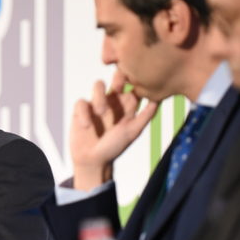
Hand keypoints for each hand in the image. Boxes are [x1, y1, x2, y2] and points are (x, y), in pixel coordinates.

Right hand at [70, 71, 159, 190]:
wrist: (94, 161)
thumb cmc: (114, 148)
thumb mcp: (133, 131)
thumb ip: (146, 115)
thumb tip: (159, 98)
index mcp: (126, 106)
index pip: (132, 86)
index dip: (134, 80)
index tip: (136, 83)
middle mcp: (112, 102)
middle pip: (116, 79)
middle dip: (118, 77)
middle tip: (118, 85)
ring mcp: (96, 105)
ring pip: (98, 85)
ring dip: (100, 96)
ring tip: (101, 112)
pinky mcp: (81, 111)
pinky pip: (81, 102)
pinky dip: (84, 113)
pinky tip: (87, 126)